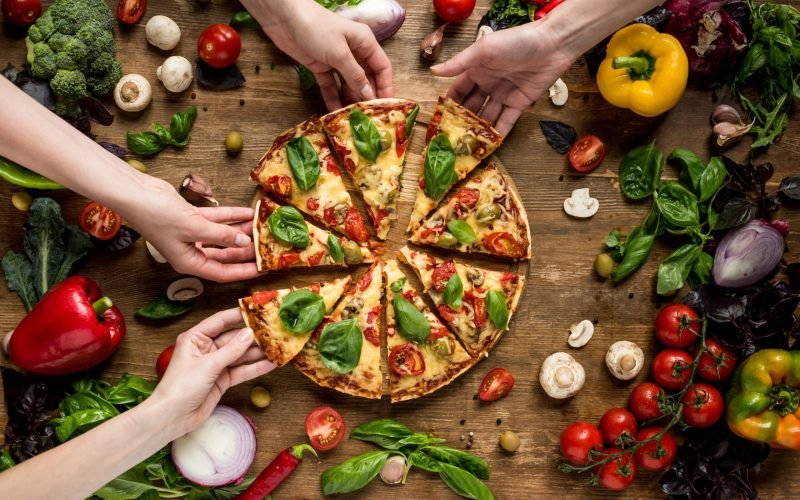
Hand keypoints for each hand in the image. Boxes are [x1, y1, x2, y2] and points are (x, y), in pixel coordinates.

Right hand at [121, 176, 259, 282]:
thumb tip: (244, 243)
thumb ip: (222, 235)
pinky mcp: (190, 217)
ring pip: (222, 236)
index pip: (222, 273)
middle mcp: (190, 251)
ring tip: (261, 227)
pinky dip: (230, 216)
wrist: (135, 192)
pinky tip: (247, 212)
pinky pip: (216, 220)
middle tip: (266, 247)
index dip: (243, 272)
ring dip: (240, 231)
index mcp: (188, 262)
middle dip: (245, 251)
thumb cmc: (157, 215)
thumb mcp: (195, 228)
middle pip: (224, 255)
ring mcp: (190, 234)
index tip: (262, 270)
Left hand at [150, 308, 274, 434]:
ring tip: (278, 346)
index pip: (220, 321)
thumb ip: (231, 350)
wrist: (172, 418)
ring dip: (258, 352)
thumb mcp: (208, 365)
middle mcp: (206, 349)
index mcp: (196, 338)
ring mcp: (215, 365)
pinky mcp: (222, 380)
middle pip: (233, 338)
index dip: (238, 315)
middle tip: (274, 330)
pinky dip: (256, 368)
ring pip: (240, 355)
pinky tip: (271, 363)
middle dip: (253, 336)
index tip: (258, 310)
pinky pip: (242, 371)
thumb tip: (249, 333)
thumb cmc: (181, 387)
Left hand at [247, 0, 392, 108]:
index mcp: (365, 43)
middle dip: (367, 96)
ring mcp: (336, 60)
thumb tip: (369, 96)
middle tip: (370, 118)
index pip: (382, 67)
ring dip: (350, 99)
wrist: (283, 18)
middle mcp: (354, 52)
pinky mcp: (320, 66)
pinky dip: (333, 98)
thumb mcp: (340, 53)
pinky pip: (331, 85)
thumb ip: (355, 76)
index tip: (387, 106)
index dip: (386, 86)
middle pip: (366, 78)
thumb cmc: (317, 28)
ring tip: (353, 119)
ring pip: (348, 84)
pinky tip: (335, 112)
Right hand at [432, 24, 573, 135]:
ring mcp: (504, 95)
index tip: (440, 119)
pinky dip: (498, 132)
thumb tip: (433, 71)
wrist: (552, 45)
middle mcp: (488, 84)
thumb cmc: (515, 42)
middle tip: (451, 138)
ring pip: (487, 116)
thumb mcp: (483, 50)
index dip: (449, 104)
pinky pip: (506, 121)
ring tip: (466, 146)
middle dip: (462, 121)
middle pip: (471, 106)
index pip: (458, 91)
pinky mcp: (520, 104)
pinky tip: (488, 145)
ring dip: (478, 129)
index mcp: (477, 70)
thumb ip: (458, 63)